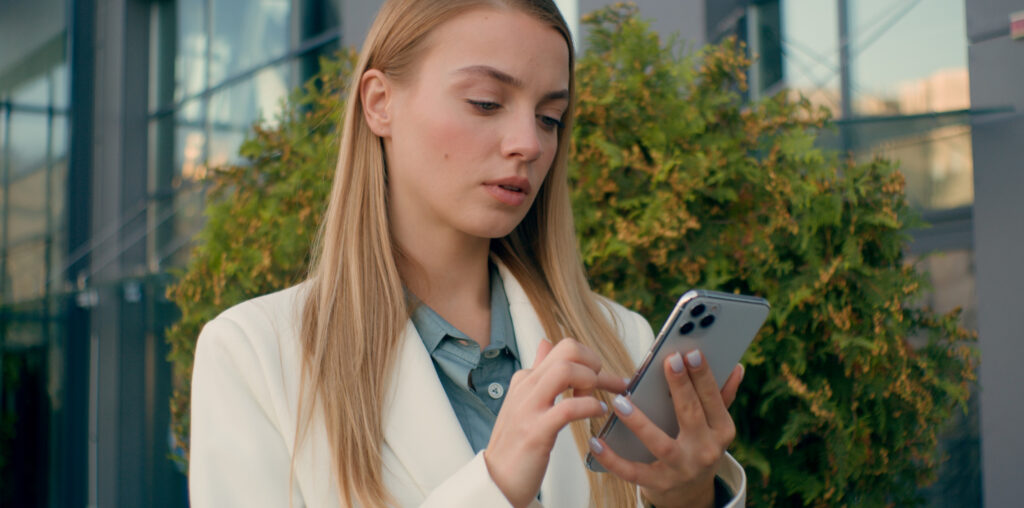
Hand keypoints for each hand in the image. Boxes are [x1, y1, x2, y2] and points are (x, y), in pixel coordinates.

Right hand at [484, 338, 627, 507]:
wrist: (496, 479)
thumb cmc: (516, 443)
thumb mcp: (524, 399)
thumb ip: (539, 371)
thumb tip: (546, 342)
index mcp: (526, 379)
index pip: (563, 349)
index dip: (590, 359)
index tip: (603, 377)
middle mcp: (526, 387)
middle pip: (567, 350)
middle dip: (594, 362)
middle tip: (604, 383)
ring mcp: (529, 408)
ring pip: (565, 371)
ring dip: (590, 381)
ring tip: (596, 399)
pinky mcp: (536, 432)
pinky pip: (568, 408)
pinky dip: (589, 407)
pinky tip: (596, 413)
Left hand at [587, 350, 743, 507]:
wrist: (691, 493)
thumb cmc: (698, 446)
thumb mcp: (715, 426)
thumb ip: (723, 396)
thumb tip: (737, 367)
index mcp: (721, 431)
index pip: (713, 400)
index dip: (703, 376)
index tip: (691, 352)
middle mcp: (705, 451)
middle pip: (691, 415)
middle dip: (681, 387)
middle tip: (669, 361)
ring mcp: (681, 469)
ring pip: (660, 444)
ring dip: (640, 423)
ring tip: (621, 402)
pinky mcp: (658, 483)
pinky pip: (633, 471)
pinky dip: (613, 459)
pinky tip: (596, 442)